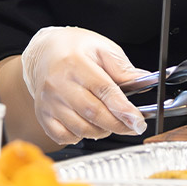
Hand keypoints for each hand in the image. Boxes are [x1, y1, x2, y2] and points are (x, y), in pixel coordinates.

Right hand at [21, 26, 147, 144]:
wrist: (44, 51)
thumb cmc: (75, 48)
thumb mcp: (102, 48)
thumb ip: (123, 68)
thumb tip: (144, 82)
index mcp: (75, 62)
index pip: (103, 90)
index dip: (123, 109)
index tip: (138, 121)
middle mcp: (58, 83)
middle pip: (93, 113)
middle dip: (118, 124)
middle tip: (133, 126)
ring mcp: (48, 101)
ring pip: (80, 128)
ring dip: (101, 131)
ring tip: (109, 120)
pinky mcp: (42, 114)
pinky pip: (63, 137)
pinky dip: (79, 136)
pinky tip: (87, 124)